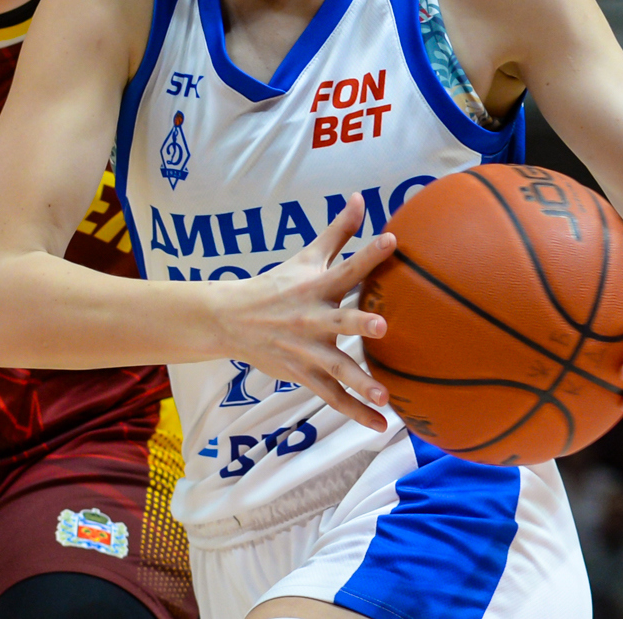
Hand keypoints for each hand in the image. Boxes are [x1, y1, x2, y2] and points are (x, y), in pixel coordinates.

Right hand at [218, 195, 397, 430]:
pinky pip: (332, 397)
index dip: (369, 253)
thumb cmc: (277, 283)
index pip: (347, 266)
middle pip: (340, 321)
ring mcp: (307, 350)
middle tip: (382, 326)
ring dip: (361, 383)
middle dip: (360, 324)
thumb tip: (360, 198)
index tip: (392, 240)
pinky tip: (382, 425)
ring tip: (385, 397)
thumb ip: (338, 231)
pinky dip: (355, 412)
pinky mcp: (303, 374)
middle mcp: (313, 319)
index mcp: (316, 287)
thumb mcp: (306, 256)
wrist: (230, 319)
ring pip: (336, 368)